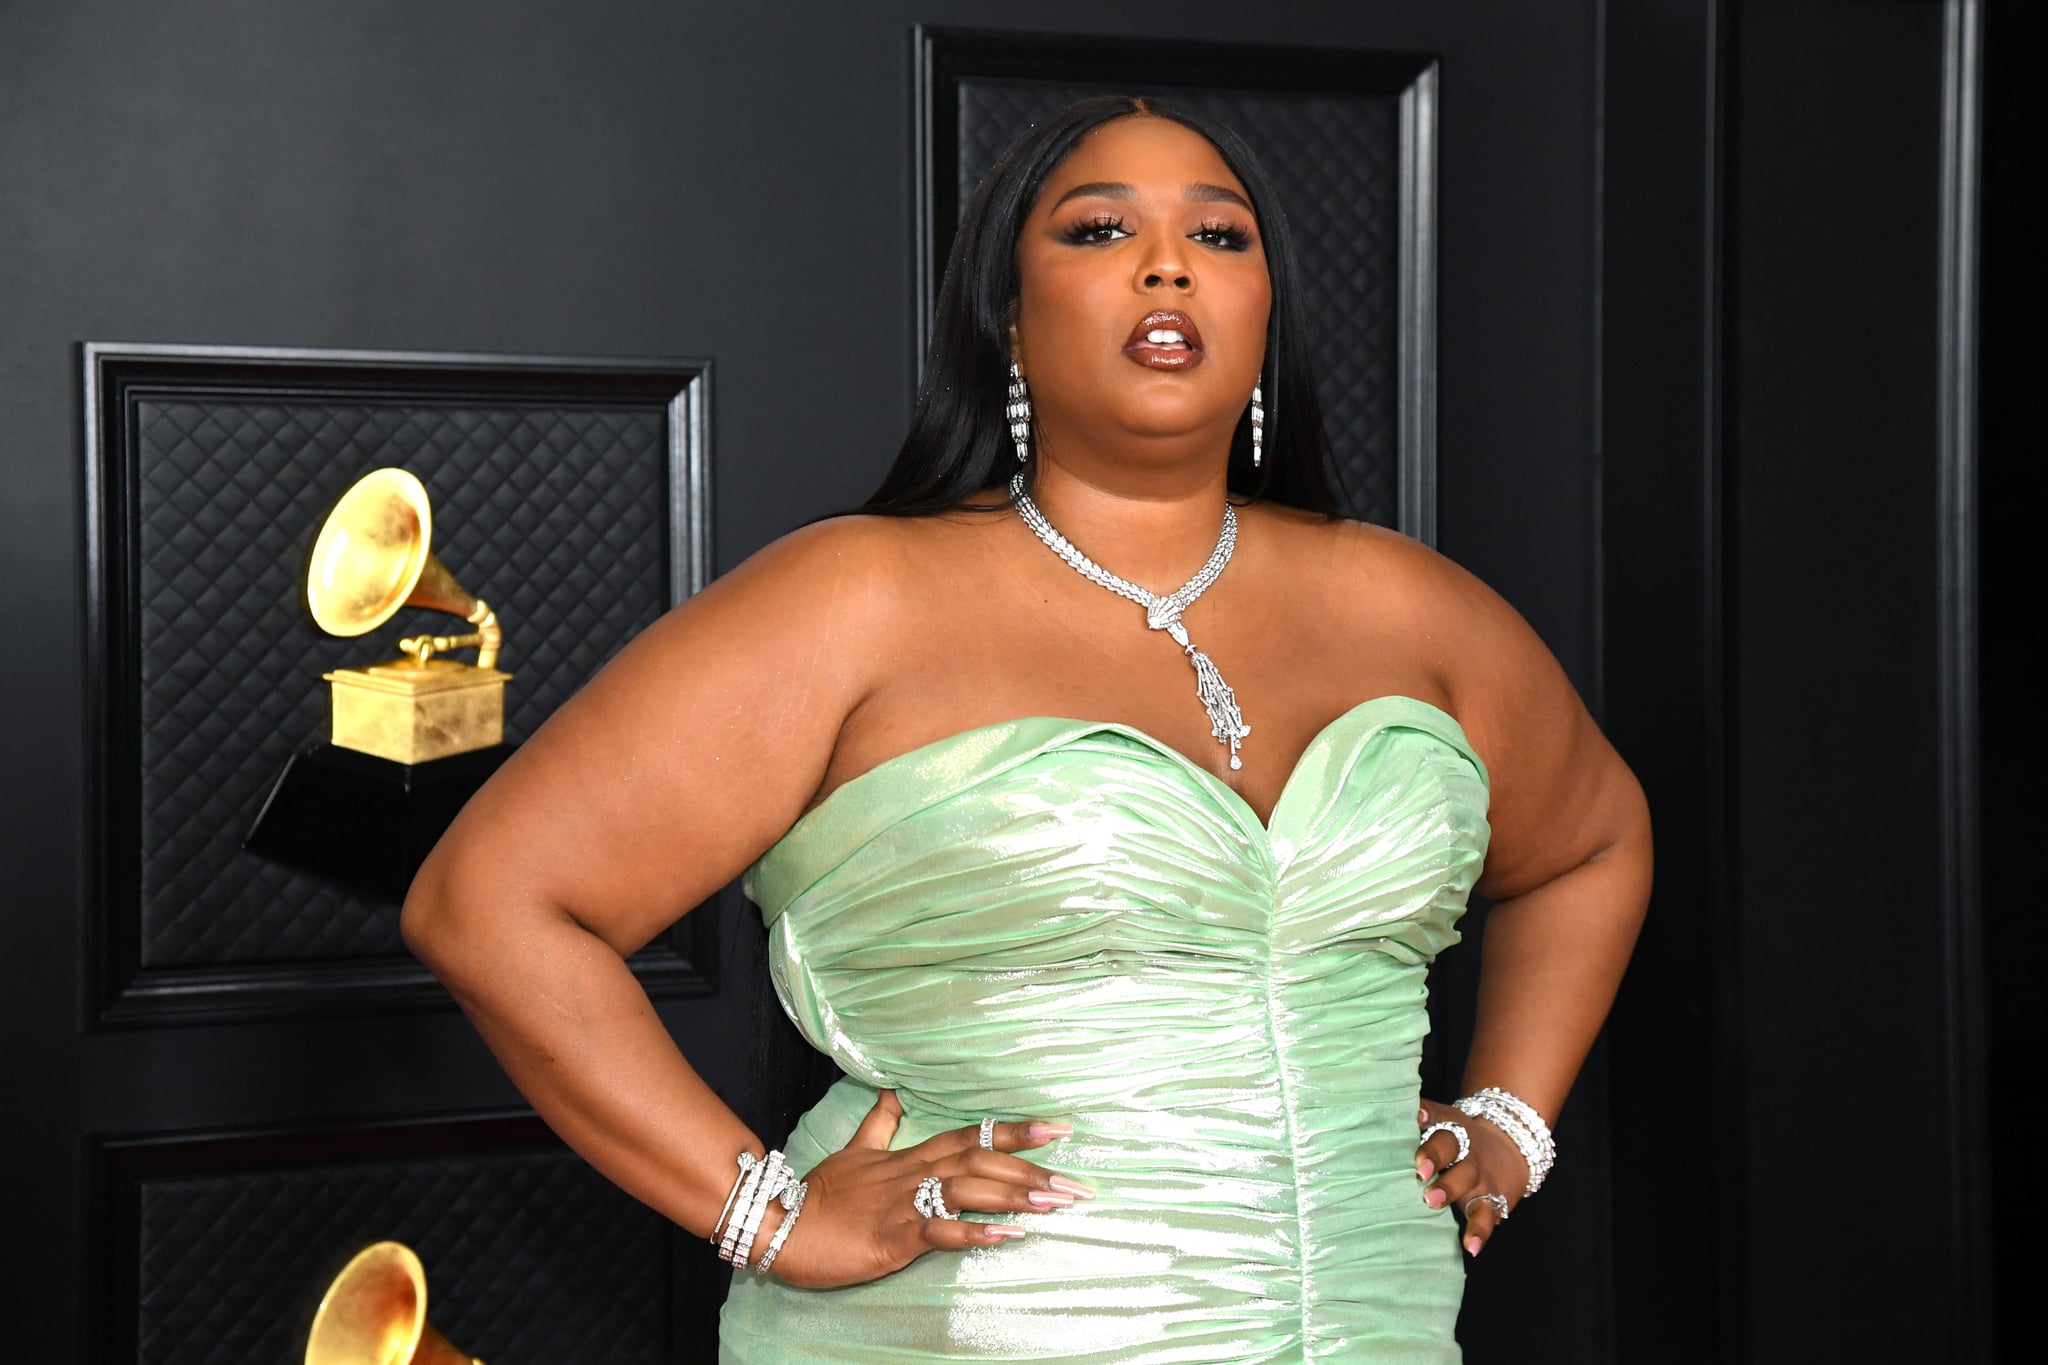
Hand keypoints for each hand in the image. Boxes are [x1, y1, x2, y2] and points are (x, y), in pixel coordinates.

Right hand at [761, 1088, 1093, 1286]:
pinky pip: (939, 1231)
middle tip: (1079, 1182)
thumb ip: (880, 1123)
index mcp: (913, 1157)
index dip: (1017, 1132)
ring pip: (969, 1190)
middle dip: (1034, 1170)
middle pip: (983, 1162)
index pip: (973, 1135)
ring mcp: (906, 1204)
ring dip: (1016, 1196)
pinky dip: (975, 1232)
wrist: (782, 1223)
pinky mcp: (893, 1236)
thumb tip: (892, 1090)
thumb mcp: (855, 1151)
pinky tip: (1007, 1236)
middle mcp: (916, 1174)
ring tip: (1056, 1203)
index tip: (1060, 1127)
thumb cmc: (823, 1194)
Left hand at [1414, 1098, 1526, 1256]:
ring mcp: (1480, 1175)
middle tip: (1418, 1169)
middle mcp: (1466, 1149)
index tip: (1416, 1118)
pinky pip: (1486, 1217)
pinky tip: (1471, 1247)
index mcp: (1450, 1127)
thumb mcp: (1443, 1118)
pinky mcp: (1492, 1200)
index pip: (1438, 1118)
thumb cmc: (1457, 1135)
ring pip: (1467, 1181)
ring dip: (1449, 1190)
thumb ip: (1419, 1114)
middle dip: (1435, 1157)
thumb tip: (1388, 1108)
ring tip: (1430, 1202)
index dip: (1427, 1118)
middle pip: (1452, 1148)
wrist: (1511, 1145)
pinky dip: (1479, 1232)